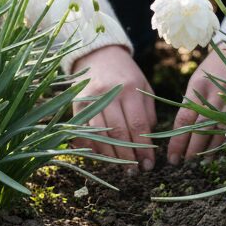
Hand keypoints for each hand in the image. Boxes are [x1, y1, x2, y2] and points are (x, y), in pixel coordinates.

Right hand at [71, 45, 156, 170]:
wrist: (98, 54)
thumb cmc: (125, 73)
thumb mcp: (143, 86)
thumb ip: (148, 111)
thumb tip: (148, 141)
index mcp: (130, 88)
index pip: (138, 125)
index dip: (143, 149)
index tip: (149, 165)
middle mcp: (109, 93)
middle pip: (118, 133)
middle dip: (127, 156)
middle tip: (134, 172)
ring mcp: (90, 98)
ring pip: (100, 135)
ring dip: (110, 156)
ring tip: (120, 167)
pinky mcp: (76, 104)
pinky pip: (83, 131)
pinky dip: (91, 147)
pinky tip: (101, 156)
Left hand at [168, 48, 225, 164]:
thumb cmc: (214, 68)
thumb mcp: (198, 81)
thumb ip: (192, 103)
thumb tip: (184, 129)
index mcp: (198, 89)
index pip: (183, 121)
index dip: (177, 142)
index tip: (172, 156)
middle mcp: (214, 97)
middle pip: (199, 131)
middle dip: (190, 150)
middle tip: (183, 162)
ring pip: (217, 134)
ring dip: (207, 151)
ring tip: (199, 160)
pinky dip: (224, 143)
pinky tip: (218, 151)